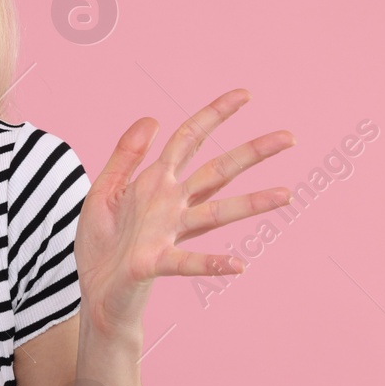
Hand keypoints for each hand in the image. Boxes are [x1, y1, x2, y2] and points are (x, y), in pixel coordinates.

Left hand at [74, 89, 295, 335]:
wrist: (94, 291)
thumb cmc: (101, 243)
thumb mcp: (105, 189)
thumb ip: (126, 155)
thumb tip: (154, 118)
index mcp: (157, 183)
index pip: (191, 140)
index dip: (214, 115)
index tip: (245, 95)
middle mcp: (171, 205)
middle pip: (217, 171)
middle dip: (252, 153)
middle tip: (290, 137)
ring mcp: (167, 234)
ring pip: (216, 213)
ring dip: (251, 204)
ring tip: (285, 195)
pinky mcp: (154, 262)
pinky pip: (188, 262)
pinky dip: (213, 263)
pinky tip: (239, 265)